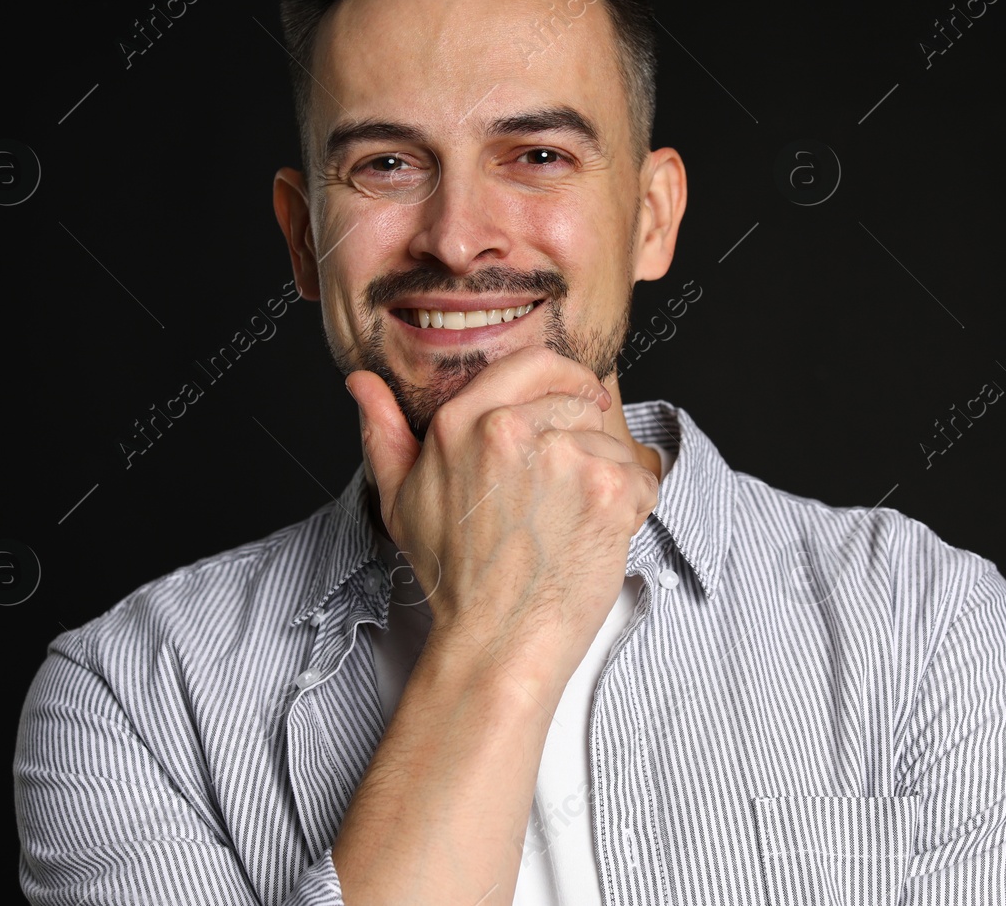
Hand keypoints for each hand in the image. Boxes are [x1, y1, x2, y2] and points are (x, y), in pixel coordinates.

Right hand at [346, 345, 658, 696]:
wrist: (496, 643)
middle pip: (580, 405)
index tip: (579, 397)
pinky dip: (631, 508)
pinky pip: (642, 478)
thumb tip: (363, 384)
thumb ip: (384, 434)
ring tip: (569, 526)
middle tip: (565, 495)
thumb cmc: (454, 577)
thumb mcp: (401, 501)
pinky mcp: (608, 489)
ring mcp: (564, 457)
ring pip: (612, 443)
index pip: (534, 362)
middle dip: (584, 443)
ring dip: (605, 480)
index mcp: (462, 422)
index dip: (565, 377)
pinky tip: (594, 538)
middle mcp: (512, 429)